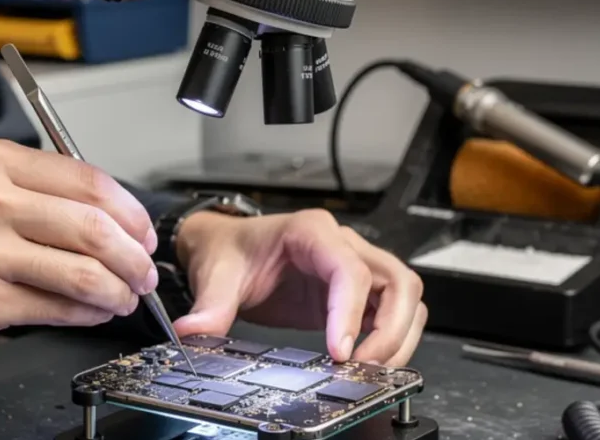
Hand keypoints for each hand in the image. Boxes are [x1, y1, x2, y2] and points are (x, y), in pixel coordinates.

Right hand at [0, 137, 158, 346]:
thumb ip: (29, 185)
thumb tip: (103, 211)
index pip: (87, 180)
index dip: (131, 210)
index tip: (142, 228)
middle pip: (96, 226)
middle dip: (136, 255)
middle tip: (145, 269)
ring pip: (84, 273)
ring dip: (119, 290)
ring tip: (125, 296)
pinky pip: (57, 309)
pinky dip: (88, 313)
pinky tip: (93, 311)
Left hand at [171, 209, 425, 365]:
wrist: (228, 248)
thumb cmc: (230, 251)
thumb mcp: (217, 274)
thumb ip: (211, 305)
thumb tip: (195, 332)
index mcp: (311, 232)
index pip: (349, 270)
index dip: (349, 312)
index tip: (339, 352)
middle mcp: (343, 244)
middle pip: (398, 280)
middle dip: (391, 328)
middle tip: (364, 366)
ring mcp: (355, 266)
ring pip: (404, 295)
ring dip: (399, 335)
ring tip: (371, 368)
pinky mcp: (356, 292)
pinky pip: (392, 310)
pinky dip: (391, 337)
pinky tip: (367, 360)